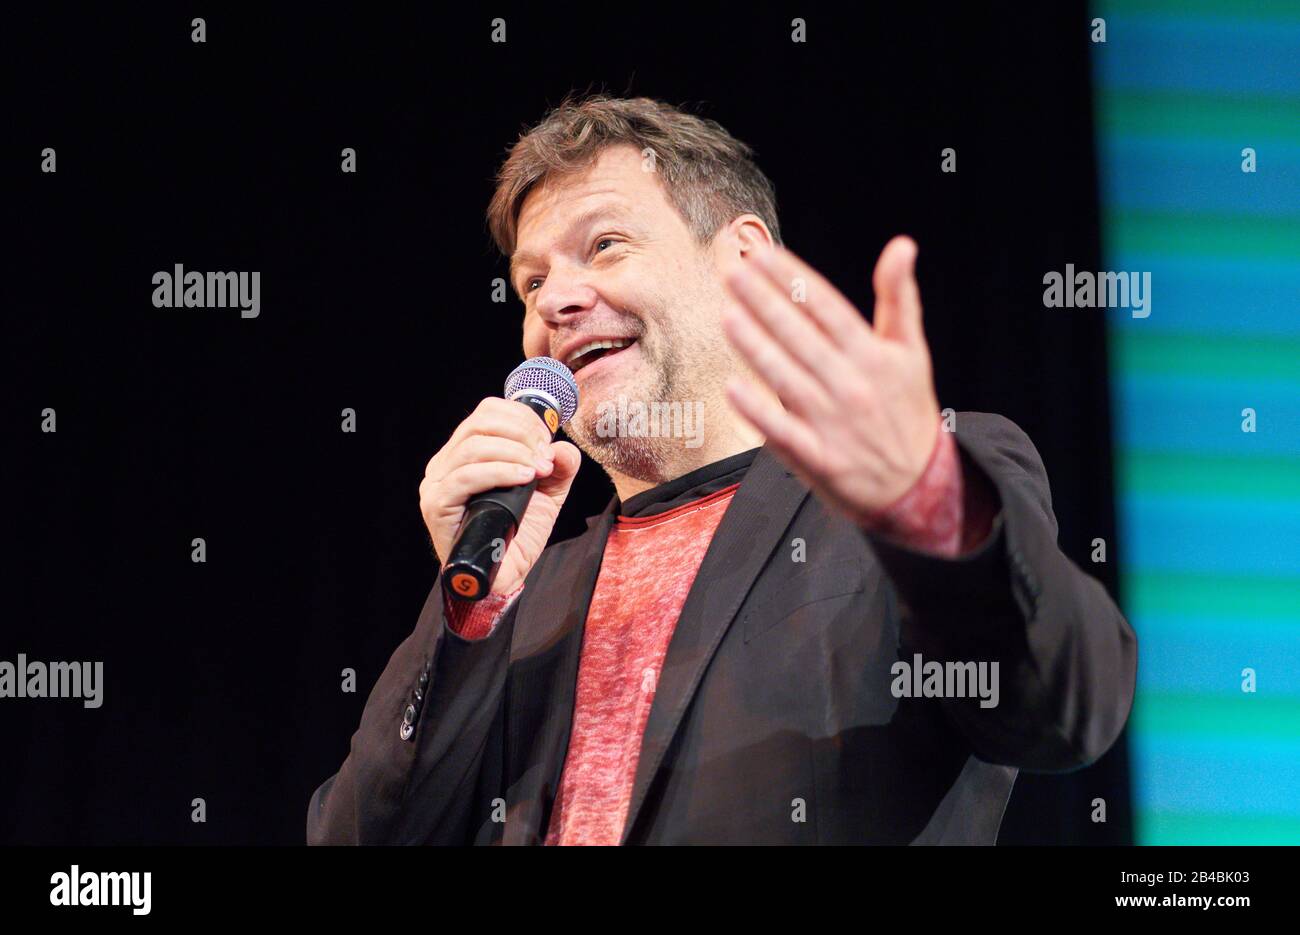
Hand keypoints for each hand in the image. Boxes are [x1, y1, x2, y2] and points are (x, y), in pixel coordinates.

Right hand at [420, 397, 581, 594]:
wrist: (503, 574)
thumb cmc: (518, 531)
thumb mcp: (548, 492)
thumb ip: (560, 466)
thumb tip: (562, 448)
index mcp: (466, 451)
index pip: (487, 412)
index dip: (522, 418)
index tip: (546, 440)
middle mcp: (446, 462)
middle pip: (479, 423)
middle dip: (521, 434)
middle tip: (544, 457)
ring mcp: (437, 483)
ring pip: (473, 447)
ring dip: (514, 453)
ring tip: (537, 470)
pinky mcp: (436, 505)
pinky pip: (465, 477)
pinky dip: (499, 472)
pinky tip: (523, 478)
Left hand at [721, 235, 940, 524]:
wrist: (918, 487)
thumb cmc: (907, 411)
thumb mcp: (911, 352)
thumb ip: (900, 298)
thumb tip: (902, 245)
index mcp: (874, 355)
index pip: (826, 307)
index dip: (793, 279)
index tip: (763, 254)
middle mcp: (853, 385)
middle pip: (801, 336)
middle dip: (764, 302)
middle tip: (733, 273)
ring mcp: (834, 422)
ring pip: (787, 377)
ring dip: (755, 346)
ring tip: (728, 315)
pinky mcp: (819, 457)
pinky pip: (783, 431)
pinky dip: (759, 410)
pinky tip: (733, 387)